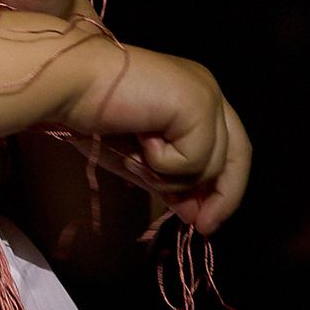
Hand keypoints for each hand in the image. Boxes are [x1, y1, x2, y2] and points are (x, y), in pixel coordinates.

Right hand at [55, 41, 251, 233]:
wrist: (71, 85)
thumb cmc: (94, 116)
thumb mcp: (140, 160)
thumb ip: (171, 182)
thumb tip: (197, 216)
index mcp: (196, 96)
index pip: (229, 148)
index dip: (222, 188)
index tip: (204, 221)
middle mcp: (208, 90)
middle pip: (237, 156)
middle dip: (221, 196)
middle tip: (202, 225)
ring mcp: (206, 95)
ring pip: (210, 164)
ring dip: (169, 175)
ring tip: (135, 156)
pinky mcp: (197, 105)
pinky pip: (193, 160)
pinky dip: (162, 162)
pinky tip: (139, 139)